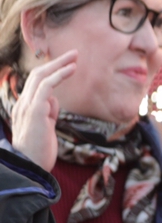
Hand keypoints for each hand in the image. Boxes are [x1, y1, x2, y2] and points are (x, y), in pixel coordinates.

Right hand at [9, 51, 76, 171]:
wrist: (29, 168)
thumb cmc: (39, 152)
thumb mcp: (46, 129)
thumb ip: (48, 114)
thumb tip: (54, 101)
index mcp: (25, 107)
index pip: (36, 83)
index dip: (51, 71)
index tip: (67, 65)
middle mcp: (24, 103)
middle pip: (37, 75)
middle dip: (56, 62)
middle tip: (74, 54)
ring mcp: (27, 106)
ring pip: (41, 76)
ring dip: (60, 64)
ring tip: (76, 57)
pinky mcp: (35, 111)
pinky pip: (46, 87)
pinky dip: (59, 75)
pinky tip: (71, 69)